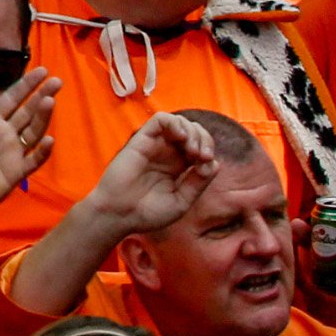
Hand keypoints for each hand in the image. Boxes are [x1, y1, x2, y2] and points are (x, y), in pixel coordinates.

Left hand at [0, 71, 59, 218]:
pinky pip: (33, 160)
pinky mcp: (17, 171)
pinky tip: (49, 140)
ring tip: (50, 101)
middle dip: (42, 96)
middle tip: (57, 82)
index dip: (26, 85)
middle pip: (27, 112)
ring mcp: (13, 151)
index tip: (42, 71)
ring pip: (33, 131)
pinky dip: (42, 151)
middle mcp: (5, 133)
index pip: (12, 98)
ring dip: (42, 118)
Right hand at [80, 111, 221, 233]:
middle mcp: (168, 153)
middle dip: (204, 139)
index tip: (205, 165)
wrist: (121, 215)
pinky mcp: (142, 139)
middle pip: (194, 131)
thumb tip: (214, 162)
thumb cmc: (148, 212)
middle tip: (201, 156)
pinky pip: (160, 120)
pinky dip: (174, 123)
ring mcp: (156, 145)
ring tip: (191, 150)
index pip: (201, 146)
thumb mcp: (182, 201)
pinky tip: (181, 137)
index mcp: (179, 167)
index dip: (208, 150)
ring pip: (179, 122)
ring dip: (193, 131)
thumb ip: (198, 183)